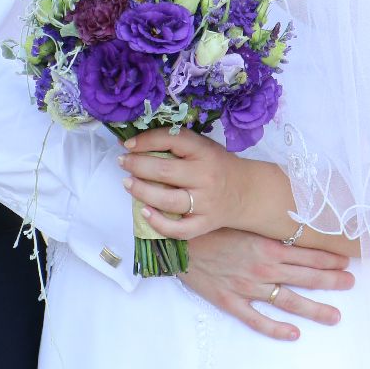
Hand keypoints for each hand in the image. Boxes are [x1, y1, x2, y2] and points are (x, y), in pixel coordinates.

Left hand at [120, 127, 252, 237]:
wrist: (246, 192)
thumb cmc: (218, 165)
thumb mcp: (203, 147)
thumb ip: (177, 144)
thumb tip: (137, 143)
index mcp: (204, 152)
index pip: (171, 140)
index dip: (145, 141)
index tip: (127, 144)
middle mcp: (205, 176)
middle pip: (164, 171)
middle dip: (137, 165)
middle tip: (123, 162)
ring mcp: (205, 203)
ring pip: (167, 200)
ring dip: (141, 191)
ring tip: (128, 183)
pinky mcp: (204, 224)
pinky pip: (178, 229)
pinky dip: (158, 223)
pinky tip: (144, 212)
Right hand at [182, 228, 354, 341]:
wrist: (176, 241)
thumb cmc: (208, 226)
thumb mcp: (241, 219)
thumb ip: (265, 225)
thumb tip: (290, 222)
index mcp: (266, 244)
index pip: (306, 252)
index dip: (329, 257)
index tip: (346, 260)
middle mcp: (262, 267)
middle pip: (305, 276)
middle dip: (331, 280)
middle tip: (351, 283)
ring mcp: (248, 287)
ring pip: (288, 301)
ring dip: (314, 308)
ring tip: (335, 316)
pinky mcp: (231, 301)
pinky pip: (257, 319)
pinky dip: (276, 329)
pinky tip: (294, 334)